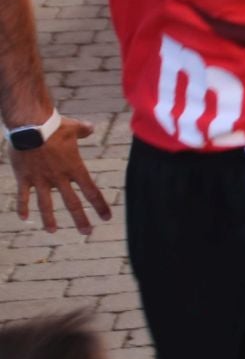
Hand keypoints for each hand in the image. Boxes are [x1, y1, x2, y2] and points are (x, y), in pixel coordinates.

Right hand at [9, 118, 109, 234]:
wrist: (30, 126)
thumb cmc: (54, 126)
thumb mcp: (74, 127)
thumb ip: (84, 130)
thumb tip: (91, 128)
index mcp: (74, 168)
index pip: (91, 190)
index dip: (99, 205)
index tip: (106, 217)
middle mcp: (59, 177)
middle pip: (72, 202)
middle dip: (80, 219)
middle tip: (87, 232)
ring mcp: (40, 179)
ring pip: (46, 204)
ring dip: (49, 219)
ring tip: (53, 231)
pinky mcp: (23, 177)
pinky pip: (22, 196)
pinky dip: (22, 207)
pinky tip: (23, 218)